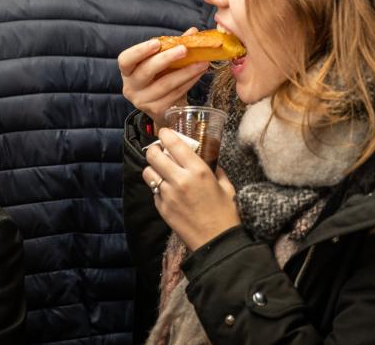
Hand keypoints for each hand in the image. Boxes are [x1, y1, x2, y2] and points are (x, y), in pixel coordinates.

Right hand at [118, 27, 208, 125]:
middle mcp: (131, 87)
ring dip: (186, 71)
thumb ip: (173, 46)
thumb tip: (193, 32)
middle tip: (184, 49)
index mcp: (128, 72)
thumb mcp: (161, 62)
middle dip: (166, 58)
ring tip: (202, 62)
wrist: (162, 106)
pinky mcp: (158, 110)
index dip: (140, 51)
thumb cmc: (160, 78)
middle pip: (146, 71)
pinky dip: (189, 82)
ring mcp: (144, 101)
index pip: (125, 60)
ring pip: (165, 84)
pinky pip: (176, 93)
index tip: (156, 43)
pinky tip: (199, 73)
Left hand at [143, 128, 239, 250]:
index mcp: (198, 171)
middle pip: (153, 155)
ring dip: (153, 168)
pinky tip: (168, 190)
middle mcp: (180, 180)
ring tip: (162, 170)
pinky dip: (158, 187)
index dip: (166, 134)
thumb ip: (216, 170)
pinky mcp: (162, 209)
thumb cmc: (227, 214)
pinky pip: (153, 191)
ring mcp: (168, 196)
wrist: (217, 243)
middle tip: (160, 150)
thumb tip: (210, 161)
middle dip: (154, 149)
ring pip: (148, 172)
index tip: (165, 132)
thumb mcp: (226, 186)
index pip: (173, 144)